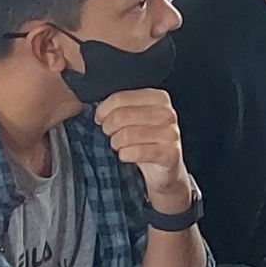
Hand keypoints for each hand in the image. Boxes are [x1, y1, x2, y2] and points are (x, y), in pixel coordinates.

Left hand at [94, 89, 190, 210]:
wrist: (162, 169)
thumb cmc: (143, 140)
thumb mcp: (132, 117)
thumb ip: (118, 106)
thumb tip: (95, 106)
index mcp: (158, 97)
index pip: (120, 97)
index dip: (103, 111)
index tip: (100, 119)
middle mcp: (167, 113)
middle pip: (121, 116)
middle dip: (108, 128)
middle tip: (110, 135)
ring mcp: (171, 133)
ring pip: (126, 135)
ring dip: (116, 144)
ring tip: (120, 146)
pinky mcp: (170, 153)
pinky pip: (136, 152)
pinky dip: (125, 155)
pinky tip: (127, 155)